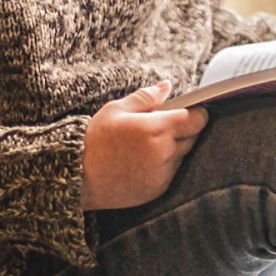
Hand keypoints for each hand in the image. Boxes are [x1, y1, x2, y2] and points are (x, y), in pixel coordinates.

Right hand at [80, 81, 207, 209]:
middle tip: (164, 126)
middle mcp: (165, 152)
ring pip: (182, 155)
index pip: (196, 119)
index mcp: (157, 128)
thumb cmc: (95, 139)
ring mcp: (163, 173)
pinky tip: (144, 161)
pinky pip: (171, 172)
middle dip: (184, 129)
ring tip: (150, 144)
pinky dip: (165, 165)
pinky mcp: (158, 189)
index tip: (191, 111)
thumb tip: (166, 86)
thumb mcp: (116, 110)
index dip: (197, 113)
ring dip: (174, 148)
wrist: (78, 177)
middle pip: (192, 137)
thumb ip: (145, 97)